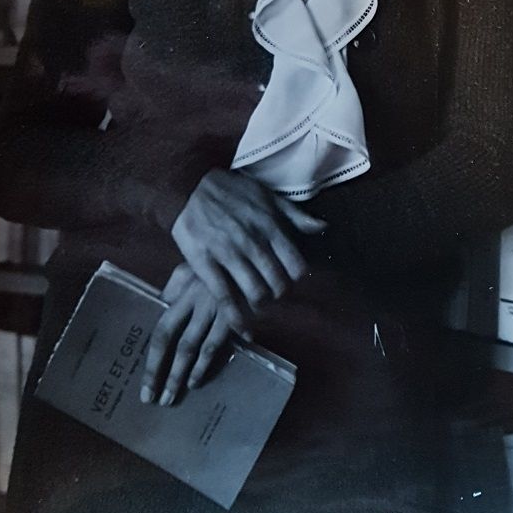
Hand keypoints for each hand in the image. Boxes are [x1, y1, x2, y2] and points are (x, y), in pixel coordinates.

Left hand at [141, 263, 232, 404]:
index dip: (152, 361)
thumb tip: (159, 304)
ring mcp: (217, 308)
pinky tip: (200, 378)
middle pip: (176, 343)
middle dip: (165, 374)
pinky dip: (209, 362)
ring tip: (176, 394)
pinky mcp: (236, 313)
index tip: (146, 385)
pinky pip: (219, 342)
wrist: (253, 256)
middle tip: (157, 399)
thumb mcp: (193, 267)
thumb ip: (176, 286)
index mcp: (183, 292)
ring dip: (186, 374)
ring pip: (197, 347)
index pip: (162, 330)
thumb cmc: (219, 263)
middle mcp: (197, 302)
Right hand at [171, 168, 324, 334]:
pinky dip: (235, 317)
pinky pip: (224, 297)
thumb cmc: (233, 191)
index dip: (296, 277)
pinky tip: (242, 328)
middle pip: (278, 283)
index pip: (296, 265)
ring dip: (260, 305)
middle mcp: (253, 242)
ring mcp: (229, 253)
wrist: (191, 185)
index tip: (290, 278)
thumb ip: (295, 216)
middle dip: (278, 293)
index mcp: (271, 226)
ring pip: (255, 293)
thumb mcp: (268, 196)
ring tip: (258, 305)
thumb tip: (322, 227)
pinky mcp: (205, 263)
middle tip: (273, 294)